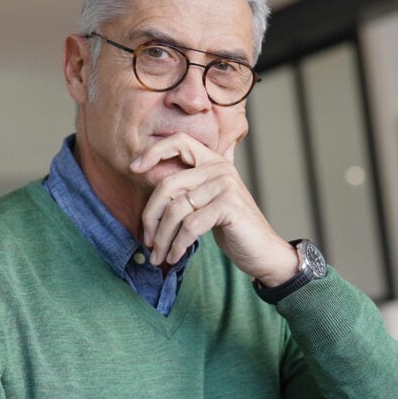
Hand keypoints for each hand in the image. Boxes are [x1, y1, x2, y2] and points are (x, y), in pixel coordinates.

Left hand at [132, 134, 297, 285]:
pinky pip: (190, 226)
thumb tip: (149, 184)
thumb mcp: (208, 202)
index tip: (134, 169)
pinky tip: (175, 256)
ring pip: (176, 209)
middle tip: (147, 241)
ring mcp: (226, 186)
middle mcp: (220, 169)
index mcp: (213, 161)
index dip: (154, 152)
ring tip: (159, 255)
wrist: (263, 250)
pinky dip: (178, 245)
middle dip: (151, 216)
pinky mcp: (229, 207)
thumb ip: (189, 189)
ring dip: (163, 238)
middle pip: (168, 185)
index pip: (179, 142)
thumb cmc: (232, 228)